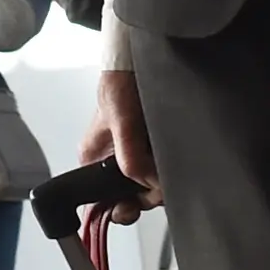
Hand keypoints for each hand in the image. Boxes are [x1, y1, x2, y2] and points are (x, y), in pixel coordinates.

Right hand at [82, 68, 159, 218]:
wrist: (142, 61)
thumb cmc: (121, 82)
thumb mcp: (120, 121)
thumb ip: (130, 157)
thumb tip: (147, 185)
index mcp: (94, 160)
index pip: (99, 201)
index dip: (119, 208)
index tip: (134, 207)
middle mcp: (113, 161)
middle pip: (129, 197)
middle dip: (147, 194)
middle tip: (160, 184)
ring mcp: (135, 156)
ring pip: (150, 186)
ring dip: (163, 180)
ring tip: (169, 163)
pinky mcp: (154, 150)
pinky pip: (164, 170)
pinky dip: (172, 168)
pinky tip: (176, 158)